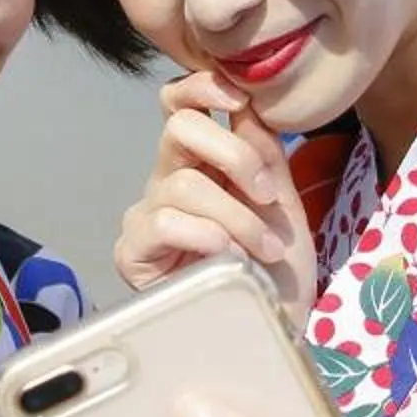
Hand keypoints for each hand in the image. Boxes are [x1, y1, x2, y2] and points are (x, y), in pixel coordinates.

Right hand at [113, 71, 317, 310]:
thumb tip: (245, 96)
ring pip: (184, 184)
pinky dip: (207, 237)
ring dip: (237, 216)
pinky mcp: (134, 254)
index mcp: (202, 161)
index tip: (239, 101)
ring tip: (264, 249)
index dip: (202, 87)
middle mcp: (168, 181)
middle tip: (268, 195)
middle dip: (235, 157)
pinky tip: (228, 260)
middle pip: (179, 128)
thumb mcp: (282, 201)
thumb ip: (262, 150)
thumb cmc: (278, 270)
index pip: (179, 103)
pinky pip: (165, 222)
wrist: (275, 329)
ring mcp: (148, 216)